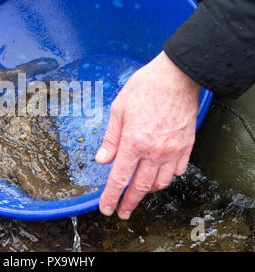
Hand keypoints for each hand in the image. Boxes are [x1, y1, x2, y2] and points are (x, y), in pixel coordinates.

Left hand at [96, 51, 200, 218]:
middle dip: (129, 204)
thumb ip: (110, 139)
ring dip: (147, 191)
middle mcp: (154, 151)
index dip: (111, 197)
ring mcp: (173, 150)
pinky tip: (159, 174)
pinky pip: (178, 171)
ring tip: (138, 191)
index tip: (106, 208)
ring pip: (160, 183)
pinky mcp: (186, 146)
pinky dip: (167, 177)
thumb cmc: (144, 88)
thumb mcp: (118, 110)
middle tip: (122, 212)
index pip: (119, 179)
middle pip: (140, 187)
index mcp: (134, 142)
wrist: (176, 76)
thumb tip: (102, 160)